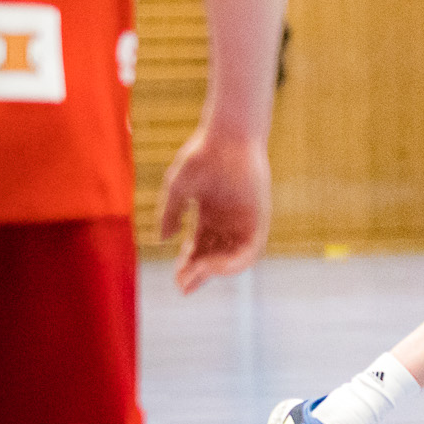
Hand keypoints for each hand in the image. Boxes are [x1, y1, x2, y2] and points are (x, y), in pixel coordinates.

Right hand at [159, 126, 270, 293]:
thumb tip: (163, 240)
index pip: (199, 249)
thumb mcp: (179, 189)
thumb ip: (171, 214)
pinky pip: (251, 247)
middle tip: (184, 286)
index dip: (188, 266)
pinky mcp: (260, 217)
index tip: (177, 280)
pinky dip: (236, 261)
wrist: (229, 137)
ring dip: (216, 270)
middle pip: (214, 256)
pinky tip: (217, 265)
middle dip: (199, 274)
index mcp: (209, 216)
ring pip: (233, 256)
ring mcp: (244, 220)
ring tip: (198, 275)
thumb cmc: (203, 156)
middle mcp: (228, 222)